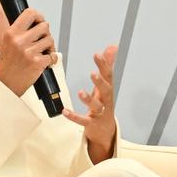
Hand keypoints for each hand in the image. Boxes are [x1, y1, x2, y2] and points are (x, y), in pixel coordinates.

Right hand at [0, 8, 57, 95]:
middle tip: (42, 41)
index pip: (30, 13)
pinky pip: (53, 55)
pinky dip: (51, 59)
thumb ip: (21, 32)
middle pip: (44, 26)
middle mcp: (20, 40)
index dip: (39, 16)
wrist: (5, 84)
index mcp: (11, 33)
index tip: (40, 21)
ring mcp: (29, 51)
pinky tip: (44, 61)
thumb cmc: (8, 65)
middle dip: (45, 34)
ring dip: (49, 46)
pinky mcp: (38, 62)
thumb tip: (38, 22)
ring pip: (50, 40)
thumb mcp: (8, 43)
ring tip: (42, 52)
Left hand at [63, 45, 117, 162]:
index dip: (104, 65)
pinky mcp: (92, 124)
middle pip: (107, 91)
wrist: (105, 130)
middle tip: (93, 73)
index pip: (108, 76)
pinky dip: (74, 116)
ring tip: (80, 92)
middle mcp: (106, 101)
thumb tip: (112, 47)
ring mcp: (100, 113)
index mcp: (107, 90)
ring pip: (96, 106)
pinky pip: (83, 120)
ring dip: (88, 99)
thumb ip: (107, 65)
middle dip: (100, 82)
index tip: (97, 54)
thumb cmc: (104, 103)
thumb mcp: (105, 84)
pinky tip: (65, 111)